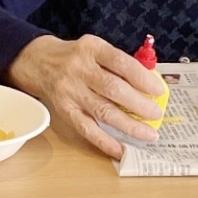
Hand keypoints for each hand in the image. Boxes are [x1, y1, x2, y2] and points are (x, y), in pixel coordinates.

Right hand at [6, 35, 164, 159]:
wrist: (39, 62)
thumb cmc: (76, 57)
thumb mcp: (95, 49)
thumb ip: (119, 64)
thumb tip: (150, 85)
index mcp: (91, 49)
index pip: (120, 63)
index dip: (142, 78)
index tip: (158, 90)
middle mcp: (79, 69)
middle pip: (113, 89)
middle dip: (139, 104)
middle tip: (156, 115)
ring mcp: (70, 91)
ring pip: (103, 111)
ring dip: (129, 125)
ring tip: (148, 134)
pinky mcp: (65, 110)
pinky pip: (87, 129)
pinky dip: (105, 141)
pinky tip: (121, 149)